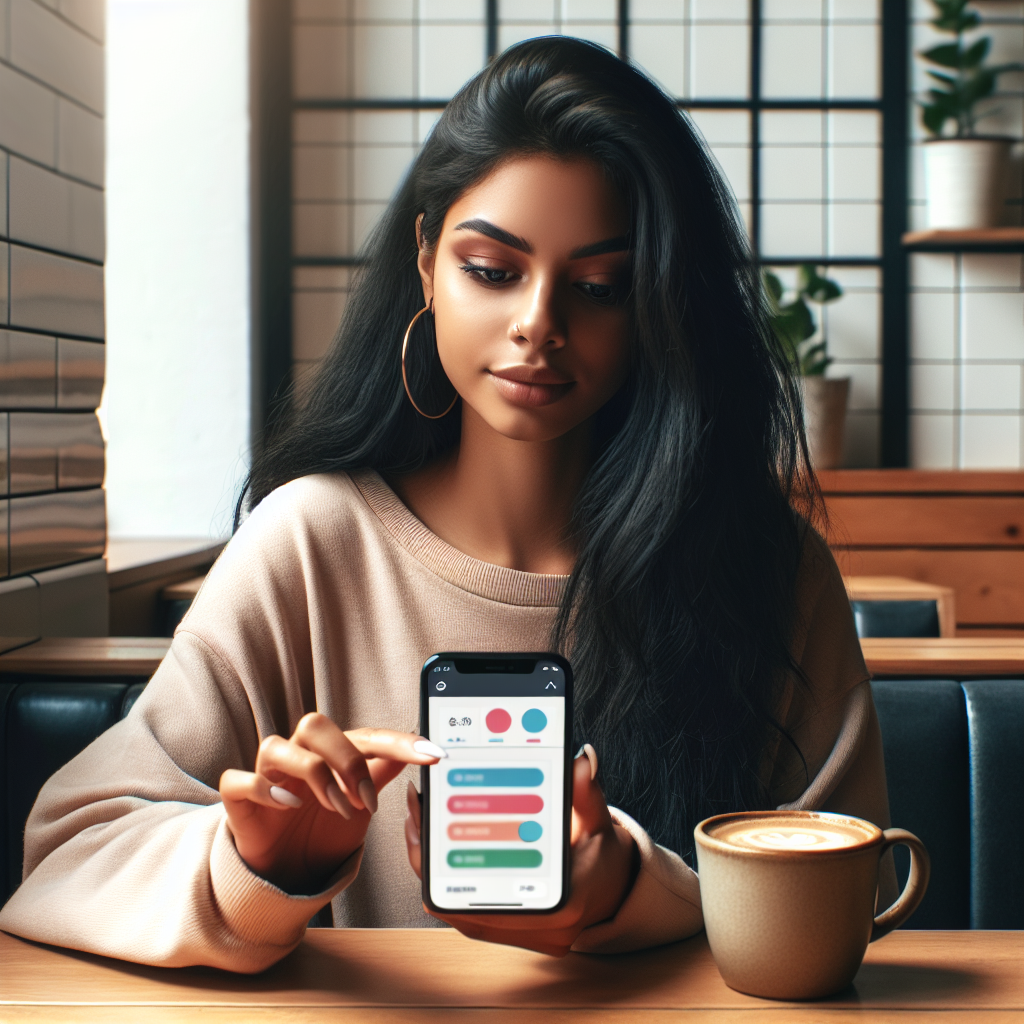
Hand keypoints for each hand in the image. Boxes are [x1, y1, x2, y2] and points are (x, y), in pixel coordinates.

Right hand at [220, 713, 445, 893]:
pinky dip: (262, 789)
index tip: (434, 753)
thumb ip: (381, 774)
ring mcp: (266, 774)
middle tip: (367, 799)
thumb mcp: (359, 803)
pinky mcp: (238, 799)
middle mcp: (297, 753)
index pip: (366, 735)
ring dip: (313, 776)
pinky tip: (286, 806)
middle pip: (315, 725)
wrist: (281, 867)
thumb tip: (417, 751)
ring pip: (276, 745)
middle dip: (347, 760)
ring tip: (337, 809)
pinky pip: (238, 780)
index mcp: (330, 751)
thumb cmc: (320, 827)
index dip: (400, 742)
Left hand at [405, 744, 637, 955]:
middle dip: (432, 858)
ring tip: (418, 821)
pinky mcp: (508, 930)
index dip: (456, 868)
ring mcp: (522, 934)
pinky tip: (432, 843)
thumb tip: (582, 763)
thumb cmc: (601, 855)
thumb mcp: (597, 821)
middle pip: (466, 905)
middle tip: (416, 811)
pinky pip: (466, 912)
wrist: (611, 888)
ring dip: (434, 868)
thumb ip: (588, 794)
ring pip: (460, 911)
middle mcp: (541, 930)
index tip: (435, 825)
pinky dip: (447, 880)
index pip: (496, 899)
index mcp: (563, 905)